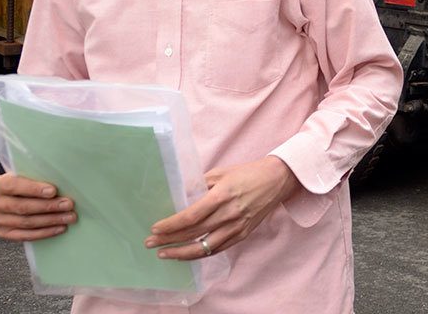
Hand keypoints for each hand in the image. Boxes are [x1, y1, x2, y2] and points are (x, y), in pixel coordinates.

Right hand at [0, 173, 76, 241]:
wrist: (19, 196)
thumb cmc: (28, 183)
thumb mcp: (30, 174)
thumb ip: (39, 176)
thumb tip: (62, 181)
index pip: (14, 186)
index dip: (34, 189)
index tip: (53, 191)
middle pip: (23, 207)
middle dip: (48, 206)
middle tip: (68, 205)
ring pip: (27, 222)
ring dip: (51, 220)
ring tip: (69, 217)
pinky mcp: (5, 233)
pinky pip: (26, 236)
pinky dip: (45, 232)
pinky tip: (60, 228)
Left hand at [145, 156, 297, 259]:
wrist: (277, 180)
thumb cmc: (248, 173)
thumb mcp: (221, 173)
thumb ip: (200, 185)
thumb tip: (178, 196)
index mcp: (222, 195)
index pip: (191, 216)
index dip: (171, 225)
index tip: (155, 229)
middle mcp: (229, 214)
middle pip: (193, 233)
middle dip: (169, 240)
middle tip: (150, 244)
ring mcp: (237, 226)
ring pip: (205, 247)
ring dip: (181, 253)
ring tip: (164, 254)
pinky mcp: (243, 234)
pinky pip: (218, 248)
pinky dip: (200, 253)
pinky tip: (187, 253)